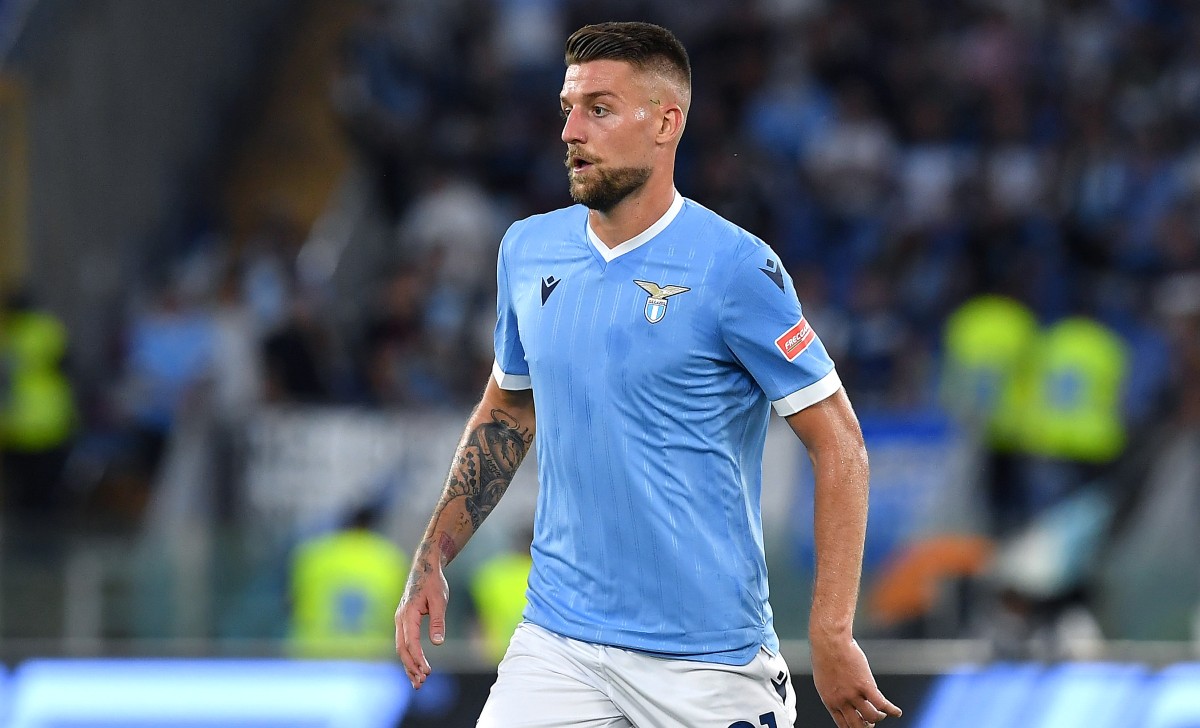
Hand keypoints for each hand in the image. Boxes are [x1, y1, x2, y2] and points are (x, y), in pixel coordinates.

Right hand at [394, 558, 448, 688]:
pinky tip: (415, 668)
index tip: (427, 671)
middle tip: (422, 682)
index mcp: (408, 614)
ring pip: (401, 648)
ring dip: (408, 665)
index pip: (411, 642)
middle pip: (402, 649)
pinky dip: (409, 657)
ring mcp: (400, 621)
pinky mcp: (403, 622)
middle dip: (411, 667)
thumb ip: (438, 621)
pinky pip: (403, 643)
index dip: (418, 658)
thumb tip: (437, 642)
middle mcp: (400, 619)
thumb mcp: (439, 600)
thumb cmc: (433, 583)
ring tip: (418, 683)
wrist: (424, 568)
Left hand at [810, 635, 901, 726]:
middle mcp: (841, 701)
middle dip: (866, 726)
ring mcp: (853, 694)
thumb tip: (842, 700)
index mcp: (830, 701)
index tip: (860, 725)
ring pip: (872, 717)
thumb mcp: (824, 680)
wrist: (829, 642)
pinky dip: (892, 710)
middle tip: (871, 723)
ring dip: (879, 717)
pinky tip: (896, 712)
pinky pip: (882, 704)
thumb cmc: (825, 656)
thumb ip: (833, 693)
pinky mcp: (865, 685)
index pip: (843, 725)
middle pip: (857, 726)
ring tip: (882, 713)